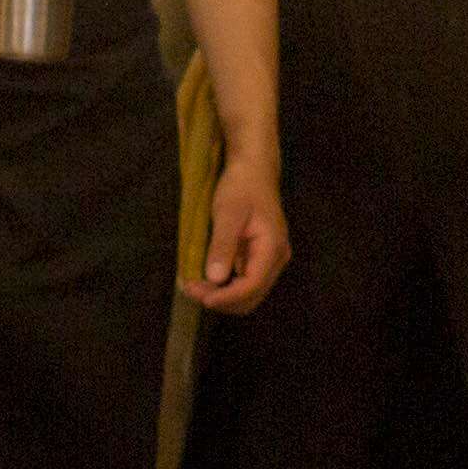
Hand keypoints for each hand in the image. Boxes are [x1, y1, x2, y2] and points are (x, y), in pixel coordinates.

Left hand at [190, 156, 289, 313]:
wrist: (253, 169)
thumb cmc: (241, 187)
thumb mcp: (228, 213)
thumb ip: (223, 246)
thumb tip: (214, 278)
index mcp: (272, 248)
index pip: (252, 286)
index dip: (227, 297)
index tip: (201, 298)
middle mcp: (276, 259)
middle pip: (251, 296)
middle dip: (222, 299)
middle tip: (191, 289)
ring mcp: (269, 260)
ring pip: (247, 293)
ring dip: (222, 295)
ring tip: (194, 285)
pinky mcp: (259, 257)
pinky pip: (244, 281)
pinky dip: (225, 286)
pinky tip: (204, 278)